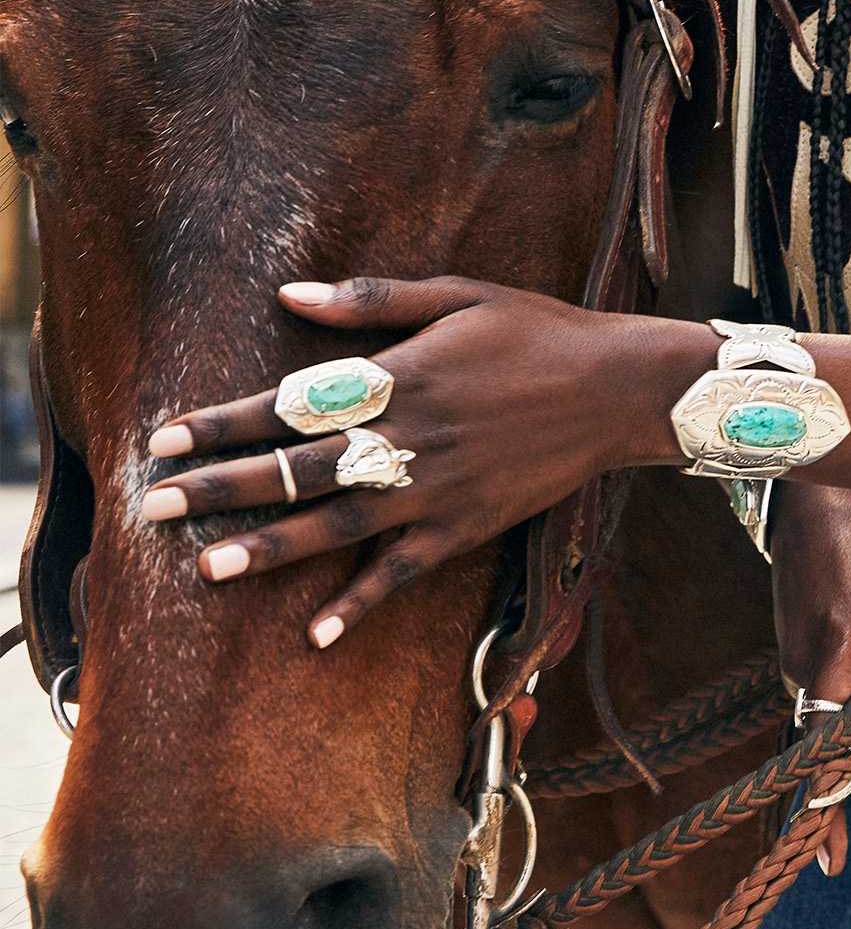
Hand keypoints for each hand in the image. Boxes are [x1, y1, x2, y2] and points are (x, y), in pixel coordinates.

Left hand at [139, 276, 703, 646]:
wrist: (617, 386)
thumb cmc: (536, 330)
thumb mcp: (458, 294)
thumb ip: (371, 300)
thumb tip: (290, 296)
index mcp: (400, 375)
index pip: (290, 403)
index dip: (226, 422)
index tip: (168, 437)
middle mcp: (408, 437)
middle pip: (298, 469)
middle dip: (222, 489)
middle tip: (154, 509)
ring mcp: (436, 488)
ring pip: (337, 525)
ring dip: (268, 549)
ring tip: (206, 568)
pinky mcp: (467, 525)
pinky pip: (403, 572)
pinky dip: (360, 604)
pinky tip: (316, 634)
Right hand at [769, 483, 850, 880]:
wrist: (811, 479)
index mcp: (833, 652)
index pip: (827, 750)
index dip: (833, 806)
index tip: (833, 863)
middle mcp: (802, 665)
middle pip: (843, 743)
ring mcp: (791, 658)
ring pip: (834, 721)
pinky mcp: (793, 648)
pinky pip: (822, 698)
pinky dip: (850, 706)